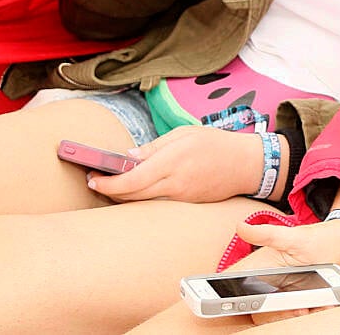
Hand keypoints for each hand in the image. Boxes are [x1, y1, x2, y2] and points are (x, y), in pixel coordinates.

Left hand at [87, 126, 265, 202]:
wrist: (247, 164)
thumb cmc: (216, 143)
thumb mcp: (184, 133)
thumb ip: (154, 147)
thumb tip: (127, 158)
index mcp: (173, 160)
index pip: (131, 180)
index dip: (107, 183)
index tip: (92, 177)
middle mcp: (175, 183)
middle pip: (131, 196)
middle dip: (109, 190)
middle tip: (96, 180)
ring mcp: (181, 198)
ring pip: (142, 202)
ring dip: (124, 195)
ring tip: (114, 184)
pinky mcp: (186, 206)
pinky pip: (157, 204)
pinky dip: (143, 198)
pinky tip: (138, 190)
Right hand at [232, 219, 339, 323]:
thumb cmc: (323, 238)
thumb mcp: (297, 237)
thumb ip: (269, 235)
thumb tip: (241, 227)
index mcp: (267, 271)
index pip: (242, 290)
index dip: (234, 299)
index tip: (237, 304)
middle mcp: (277, 288)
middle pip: (261, 312)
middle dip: (275, 314)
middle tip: (294, 307)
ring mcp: (294, 300)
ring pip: (283, 319)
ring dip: (296, 315)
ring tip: (308, 306)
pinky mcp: (313, 307)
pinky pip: (309, 320)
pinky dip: (318, 314)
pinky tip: (326, 303)